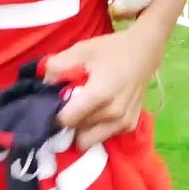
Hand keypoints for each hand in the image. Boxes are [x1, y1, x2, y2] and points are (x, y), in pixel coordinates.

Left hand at [43, 29, 162, 149]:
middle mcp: (112, 114)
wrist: (145, 52)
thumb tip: (43, 84)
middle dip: (70, 121)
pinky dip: (97, 128)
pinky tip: (100, 111)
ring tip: (85, 109)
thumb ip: (57, 66)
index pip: (66, 120)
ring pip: (89, 139)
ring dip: (83, 129)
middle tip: (71, 104)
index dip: (56, 114)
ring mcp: (123, 123)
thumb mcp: (82, 50)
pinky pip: (104, 136)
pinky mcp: (130, 126)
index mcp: (99, 95)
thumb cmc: (112, 50)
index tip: (56, 104)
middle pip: (76, 131)